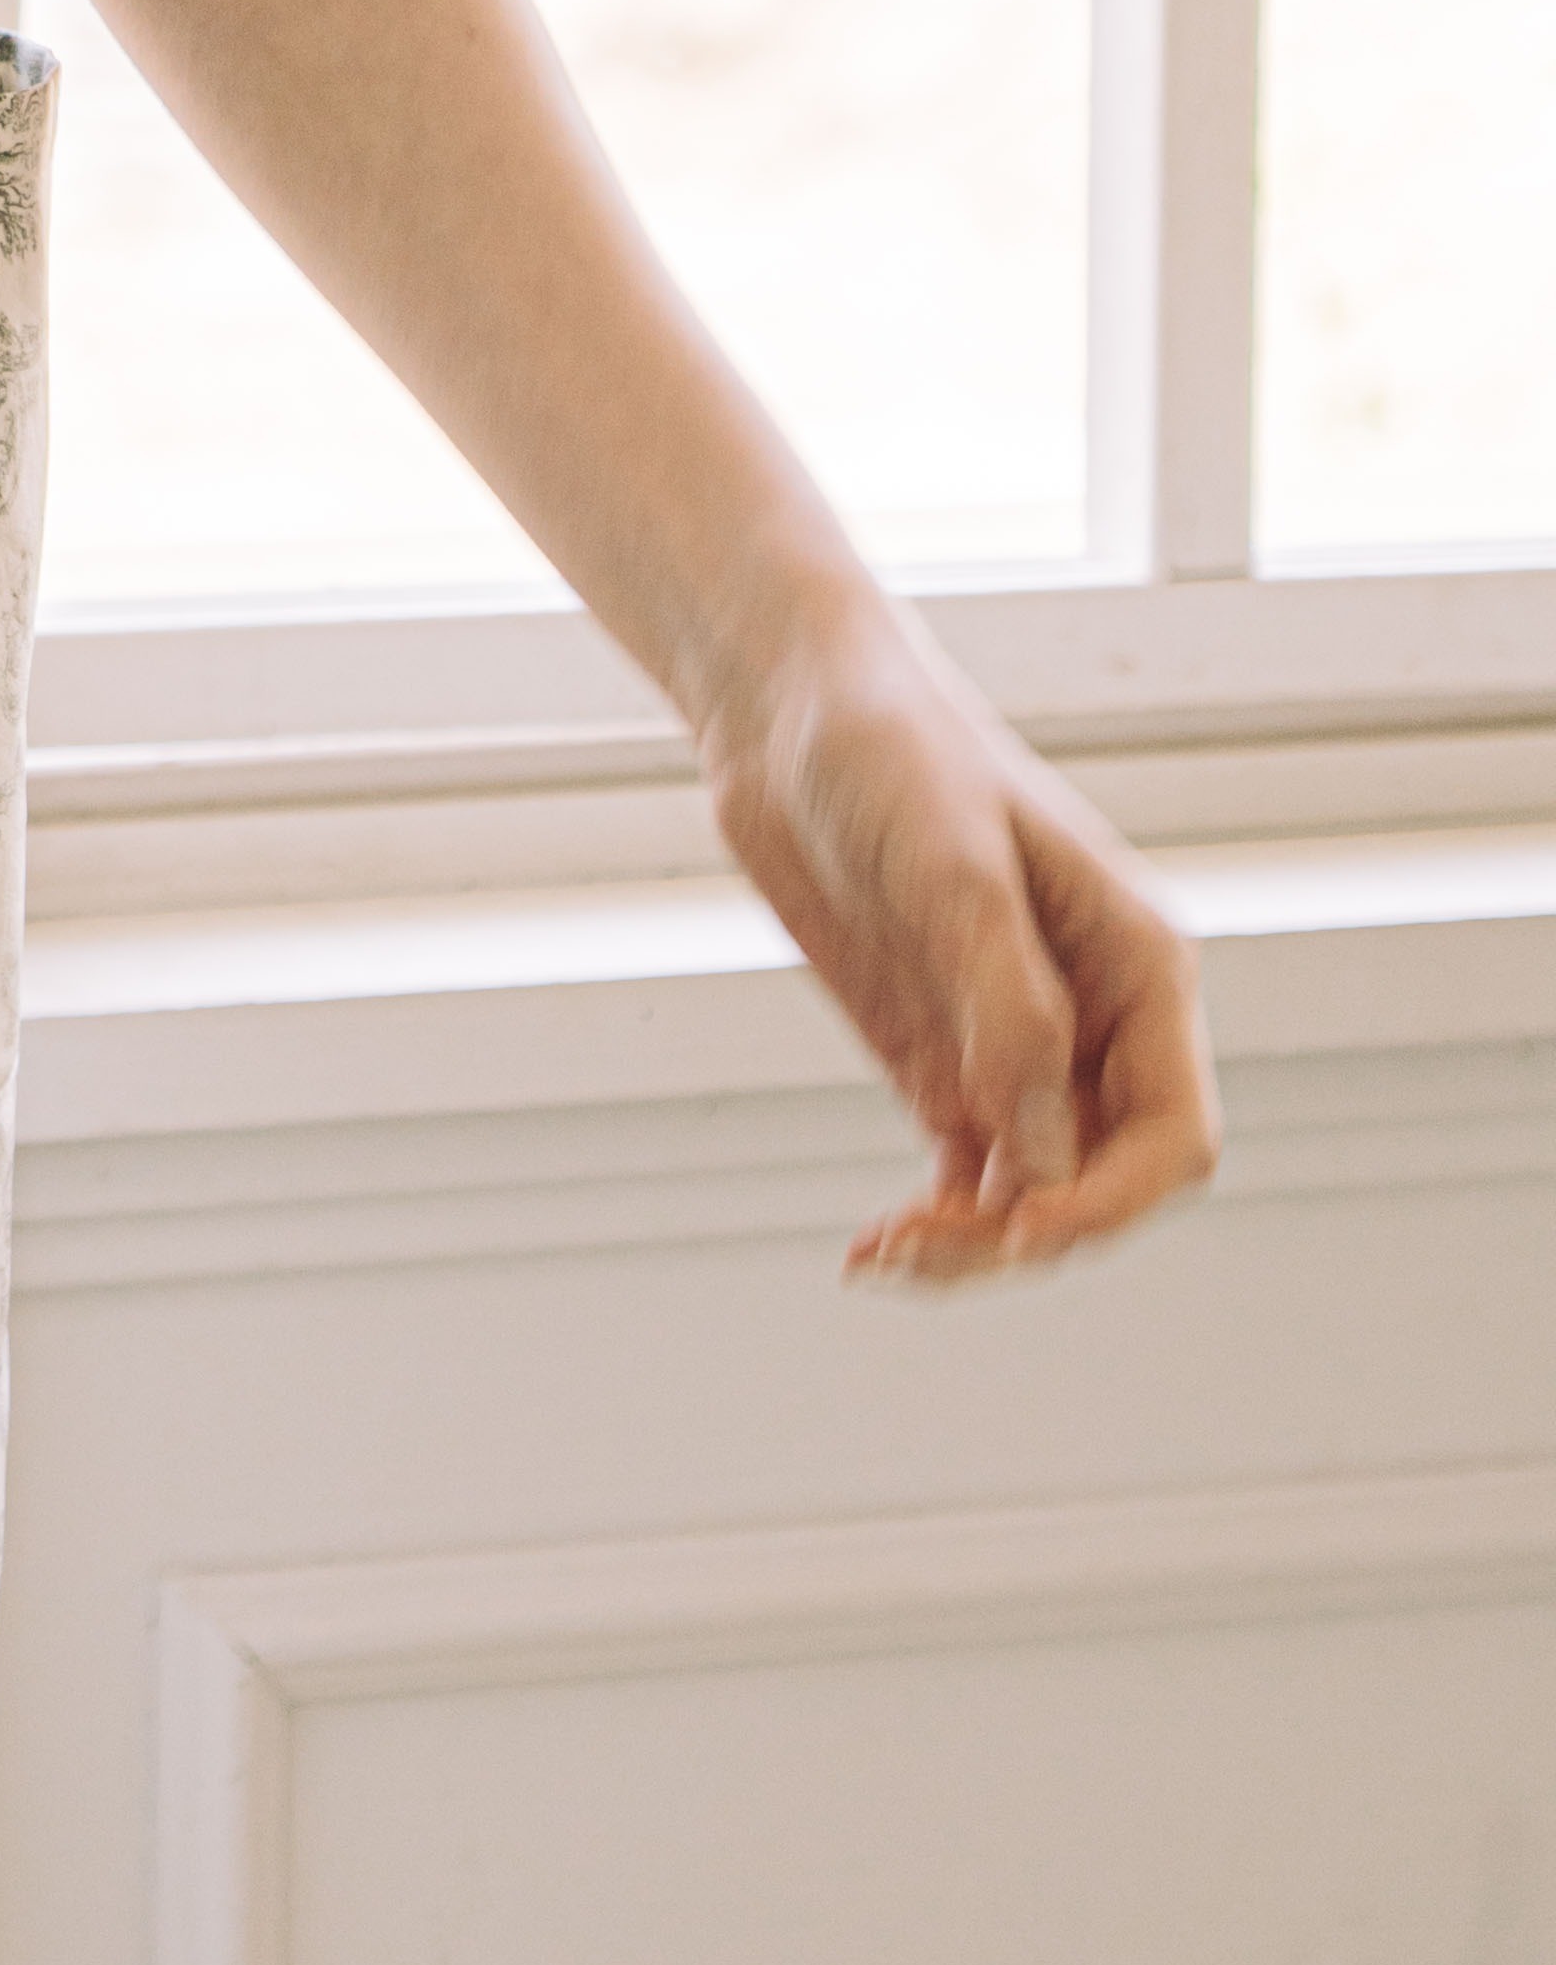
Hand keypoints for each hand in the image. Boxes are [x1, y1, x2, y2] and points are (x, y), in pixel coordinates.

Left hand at [696, 594, 1222, 1282]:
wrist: (790, 707)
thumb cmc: (888, 749)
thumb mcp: (950, 864)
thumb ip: (1005, 1004)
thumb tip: (1038, 1153)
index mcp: (1141, 969)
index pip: (1175, 1135)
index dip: (1111, 1201)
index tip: (1019, 1226)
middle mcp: (1095, 1022)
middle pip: (1102, 1182)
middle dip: (1029, 1236)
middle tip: (923, 1250)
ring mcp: (1017, 1047)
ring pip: (1033, 1194)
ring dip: (974, 1246)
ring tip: (882, 1257)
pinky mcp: (942, 1058)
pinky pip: (968, 1175)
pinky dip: (936, 1221)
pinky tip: (871, 1247)